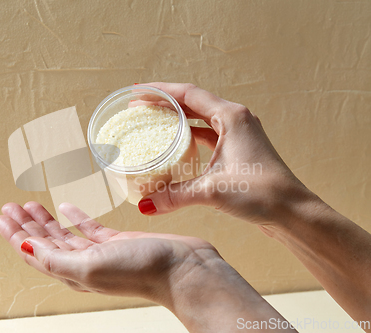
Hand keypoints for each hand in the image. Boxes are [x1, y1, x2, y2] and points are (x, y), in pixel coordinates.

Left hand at [0, 201, 217, 300]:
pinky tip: (66, 206)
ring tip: (31, 204)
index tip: (0, 217)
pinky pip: (89, 228)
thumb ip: (57, 260)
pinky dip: (75, 216)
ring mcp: (100, 252)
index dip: (15, 236)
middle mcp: (83, 263)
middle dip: (26, 225)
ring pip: (64, 235)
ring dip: (46, 220)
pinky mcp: (117, 241)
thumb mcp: (92, 266)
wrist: (184, 270)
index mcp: (73, 272)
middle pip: (46, 243)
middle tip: (10, 206)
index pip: (35, 253)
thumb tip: (25, 249)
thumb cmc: (141, 271)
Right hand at [139, 82, 312, 227]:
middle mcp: (236, 120)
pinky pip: (209, 136)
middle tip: (139, 108)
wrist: (292, 211)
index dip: (161, 91)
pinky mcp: (239, 150)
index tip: (139, 92)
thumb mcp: (212, 190)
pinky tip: (176, 147)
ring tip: (153, 123)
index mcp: (231, 117)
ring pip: (201, 120)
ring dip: (178, 120)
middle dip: (165, 104)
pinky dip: (190, 138)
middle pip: (193, 103)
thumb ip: (175, 195)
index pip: (188, 94)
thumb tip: (145, 205)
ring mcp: (239, 135)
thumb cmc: (262, 193)